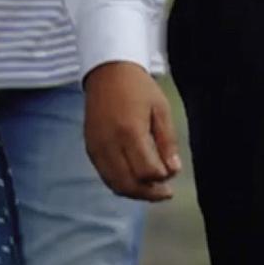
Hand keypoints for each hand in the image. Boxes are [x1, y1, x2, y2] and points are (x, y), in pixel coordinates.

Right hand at [83, 61, 182, 201]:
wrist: (107, 71)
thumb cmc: (138, 87)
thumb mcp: (160, 109)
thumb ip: (167, 141)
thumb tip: (173, 170)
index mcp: (130, 132)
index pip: (146, 172)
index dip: (162, 179)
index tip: (171, 173)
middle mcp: (109, 143)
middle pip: (128, 184)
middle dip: (149, 193)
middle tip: (165, 192)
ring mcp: (96, 147)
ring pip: (115, 184)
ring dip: (135, 192)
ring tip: (151, 189)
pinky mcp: (90, 148)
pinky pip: (105, 175)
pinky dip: (120, 183)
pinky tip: (134, 179)